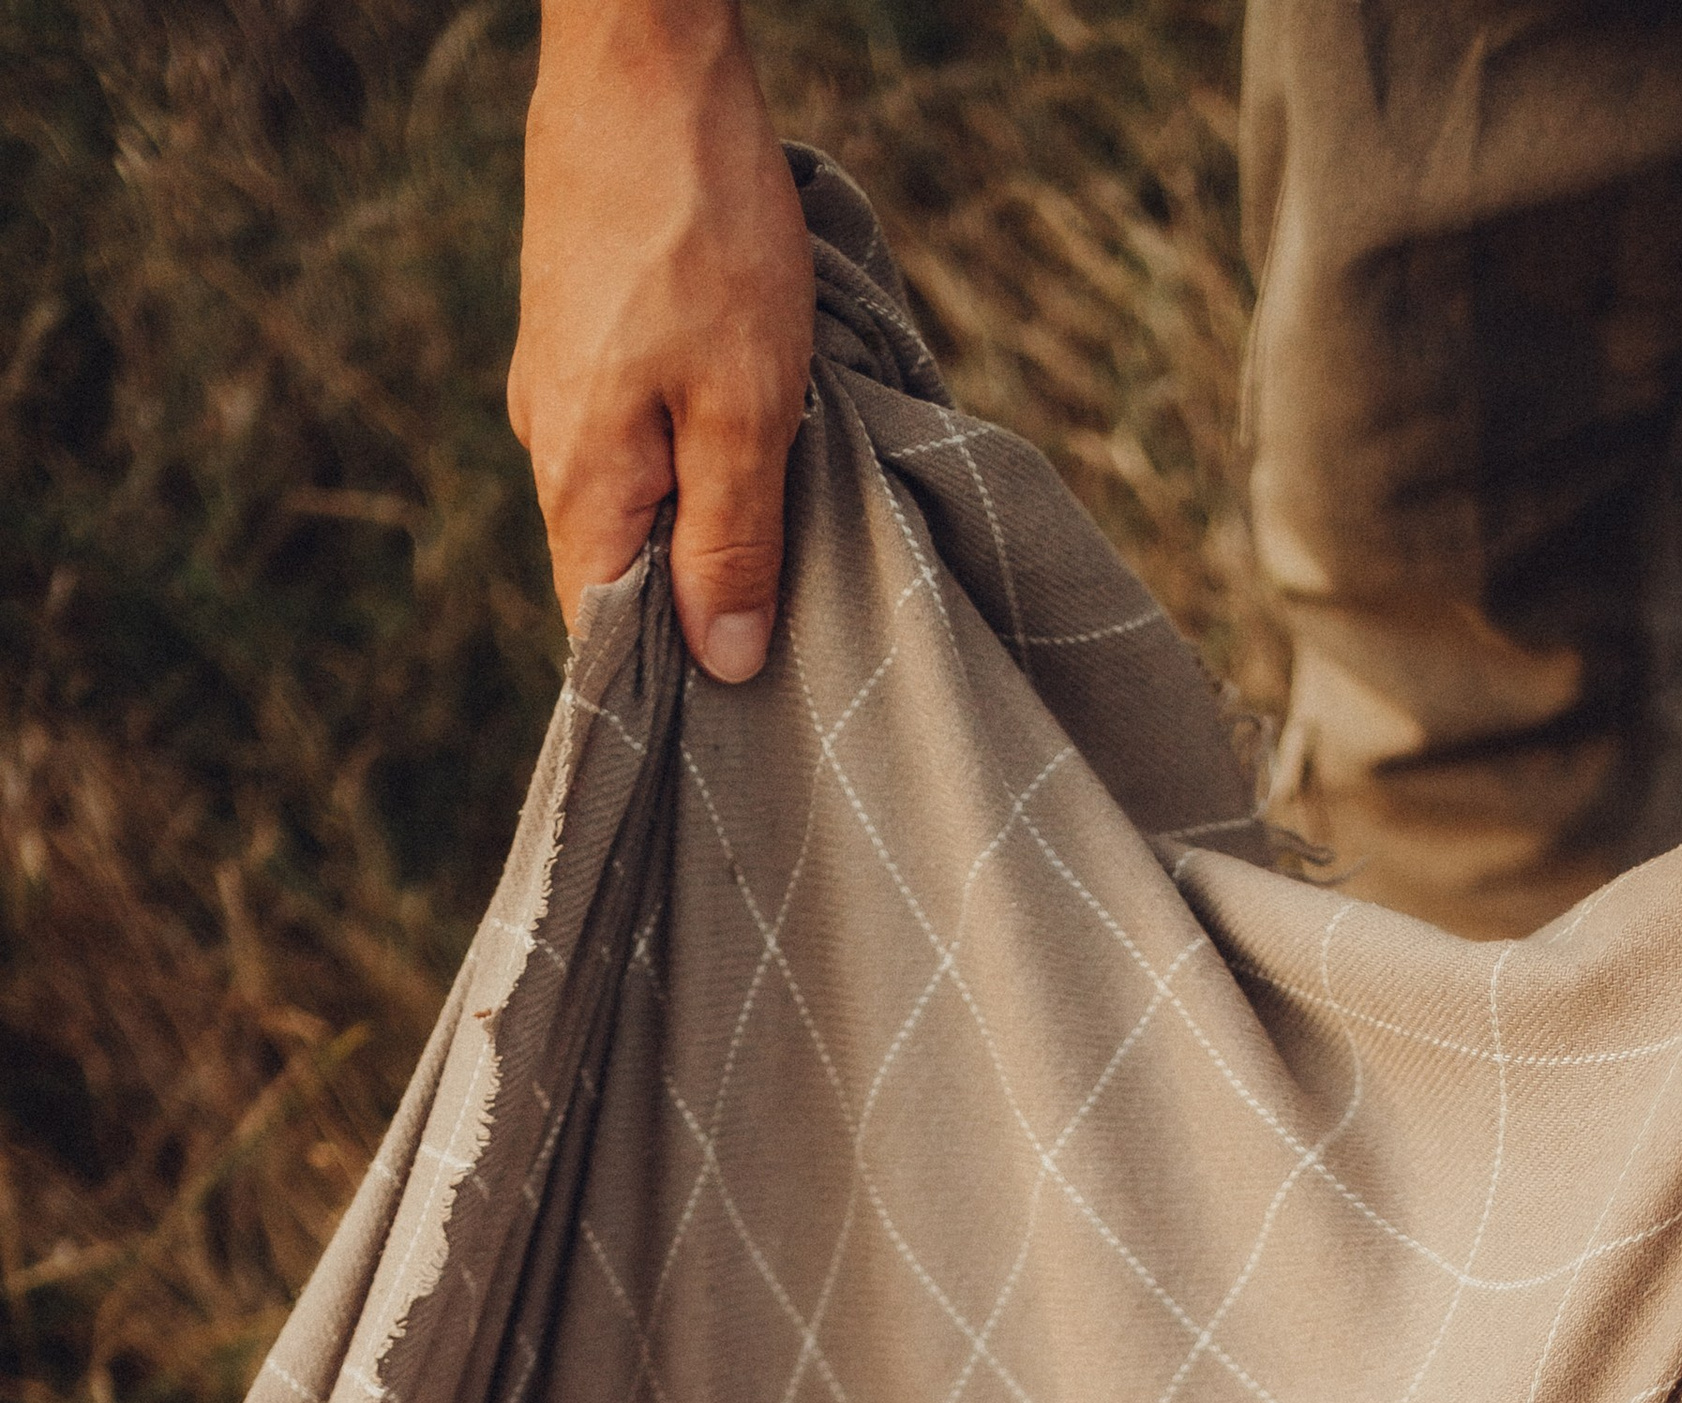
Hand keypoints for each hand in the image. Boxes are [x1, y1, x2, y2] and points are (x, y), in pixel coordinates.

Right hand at [509, 0, 814, 680]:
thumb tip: (725, 662)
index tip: (746, 708)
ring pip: (628, 496)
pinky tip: (743, 442)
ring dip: (697, 524)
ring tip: (777, 532)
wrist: (643, 59)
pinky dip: (685, 455)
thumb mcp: (748, 410)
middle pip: (616, 569)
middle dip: (693, 607)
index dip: (672, 679)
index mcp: (579, 482)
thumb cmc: (703, 232)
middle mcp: (547, 442)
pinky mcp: (579, 328)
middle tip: (784, 632)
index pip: (603, 632)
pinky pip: (630, 431)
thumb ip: (734, 540)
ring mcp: (557, 380)